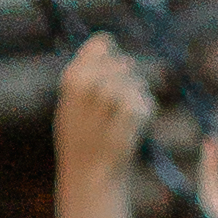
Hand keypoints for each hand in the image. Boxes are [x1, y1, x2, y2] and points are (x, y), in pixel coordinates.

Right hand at [52, 30, 152, 205]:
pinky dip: (146, 108)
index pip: (99, 47)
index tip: (113, 60)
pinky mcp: (122, 130)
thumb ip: (86, 71)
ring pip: (131, 85)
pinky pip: (142, 105)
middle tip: (128, 83)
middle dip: (127, 72)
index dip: (109, 51)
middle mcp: (84, 96)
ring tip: (133, 102)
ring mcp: (103, 114)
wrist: (87, 177)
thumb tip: (105, 40)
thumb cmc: (81, 137)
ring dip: (138, 90)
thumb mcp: (73, 102)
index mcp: (70, 84)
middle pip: (117, 66)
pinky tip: (141, 118)